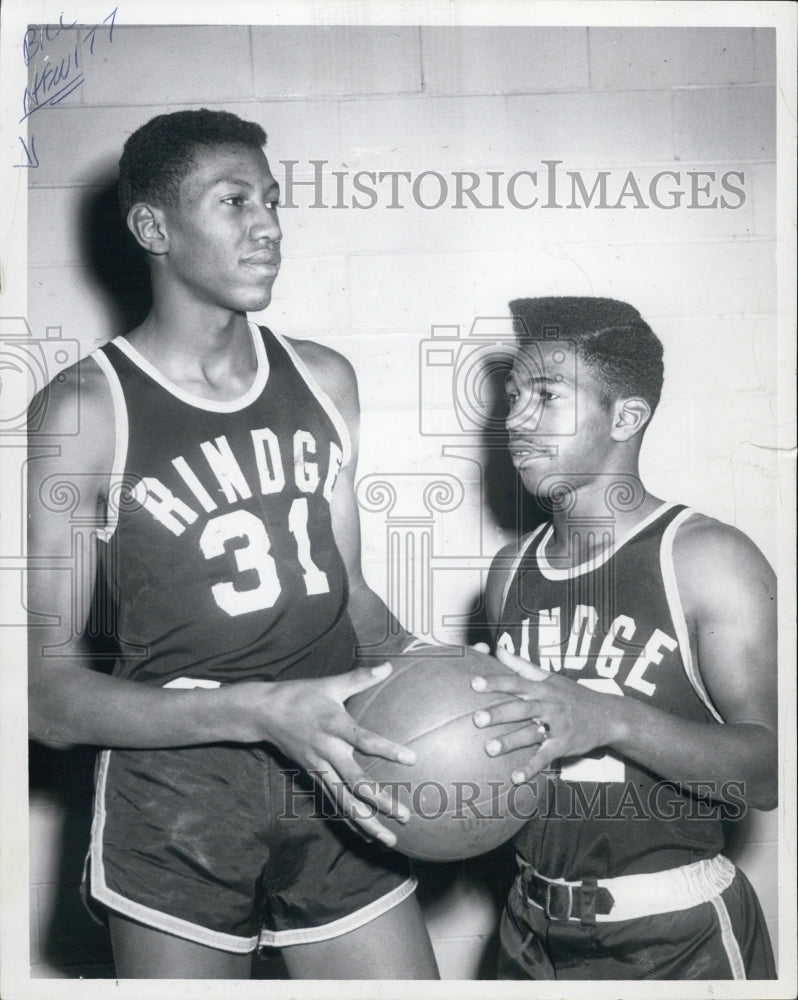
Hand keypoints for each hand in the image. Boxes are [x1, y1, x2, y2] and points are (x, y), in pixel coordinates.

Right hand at [243, 664, 415, 846]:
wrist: (264, 713)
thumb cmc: (301, 695)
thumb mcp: (330, 684)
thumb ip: (361, 677)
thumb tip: (388, 665)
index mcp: (334, 726)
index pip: (364, 740)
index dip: (387, 750)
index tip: (411, 759)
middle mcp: (327, 752)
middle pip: (355, 782)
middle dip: (380, 802)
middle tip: (405, 816)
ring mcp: (318, 768)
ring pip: (343, 801)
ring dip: (366, 822)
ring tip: (389, 840)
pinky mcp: (312, 776)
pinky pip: (332, 803)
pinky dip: (349, 820)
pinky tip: (366, 835)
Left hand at [470, 645, 623, 781]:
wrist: (607, 715)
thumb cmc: (571, 694)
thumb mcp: (549, 676)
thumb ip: (520, 665)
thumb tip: (498, 648)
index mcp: (542, 688)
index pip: (515, 682)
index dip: (495, 682)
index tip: (474, 683)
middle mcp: (548, 705)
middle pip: (520, 708)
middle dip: (499, 713)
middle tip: (476, 719)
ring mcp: (556, 726)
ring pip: (530, 733)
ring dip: (510, 742)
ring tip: (489, 749)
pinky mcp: (564, 745)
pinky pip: (545, 757)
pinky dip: (531, 768)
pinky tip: (515, 778)